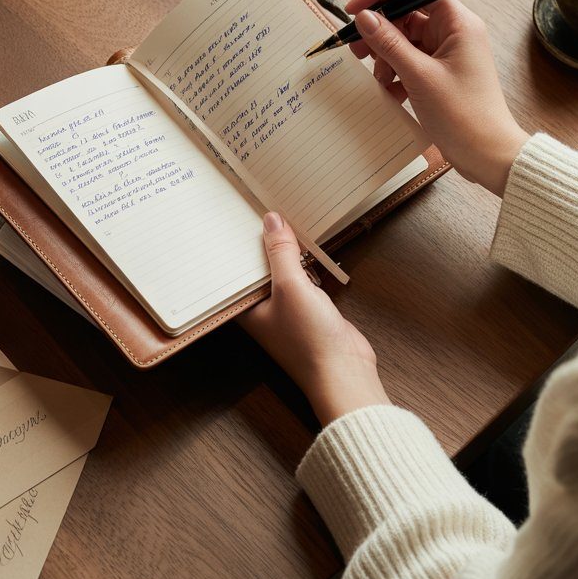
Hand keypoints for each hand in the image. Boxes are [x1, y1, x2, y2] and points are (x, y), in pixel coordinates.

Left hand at [239, 213, 388, 425]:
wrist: (344, 370)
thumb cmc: (308, 339)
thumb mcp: (291, 287)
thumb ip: (281, 253)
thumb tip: (272, 221)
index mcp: (245, 308)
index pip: (233, 269)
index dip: (234, 243)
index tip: (235, 214)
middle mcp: (260, 308)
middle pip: (257, 268)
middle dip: (262, 243)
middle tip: (260, 208)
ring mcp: (284, 308)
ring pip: (280, 271)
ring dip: (285, 251)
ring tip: (280, 217)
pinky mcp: (306, 308)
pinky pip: (300, 278)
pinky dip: (303, 263)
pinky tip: (305, 244)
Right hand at [347, 0, 527, 196]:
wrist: (487, 155)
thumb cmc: (463, 115)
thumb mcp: (419, 76)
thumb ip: (389, 43)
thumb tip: (364, 16)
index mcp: (458, 23)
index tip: (354, 8)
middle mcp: (454, 32)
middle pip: (406, 15)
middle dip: (379, 32)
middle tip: (355, 50)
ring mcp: (447, 53)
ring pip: (404, 40)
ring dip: (386, 57)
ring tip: (381, 81)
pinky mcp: (440, 73)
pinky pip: (409, 61)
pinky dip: (395, 73)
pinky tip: (391, 92)